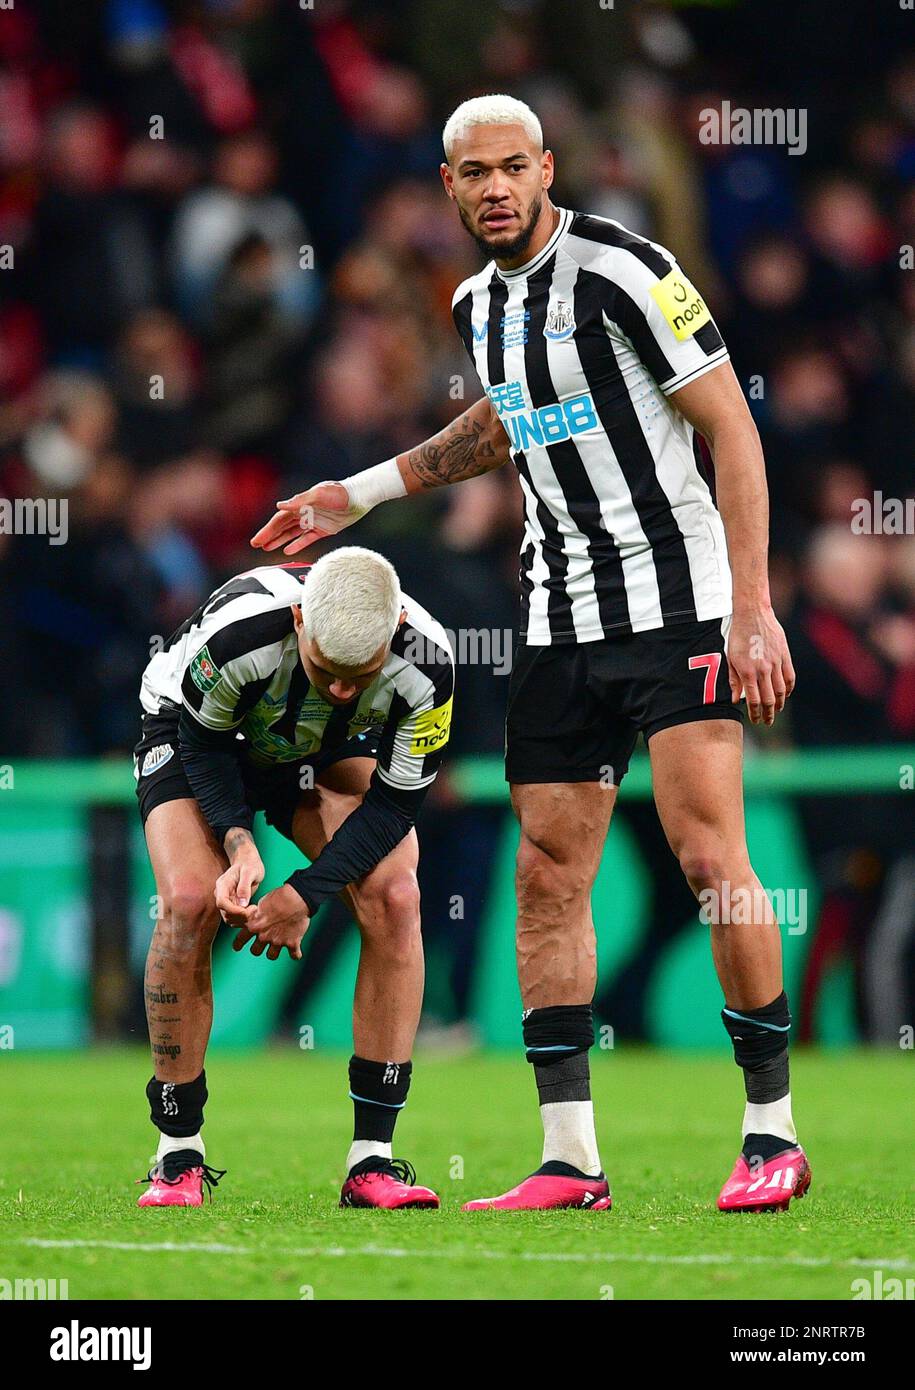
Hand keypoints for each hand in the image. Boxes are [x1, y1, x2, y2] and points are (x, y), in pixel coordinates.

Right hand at [214, 850, 264, 927]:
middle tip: (255, 910)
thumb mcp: (250, 872)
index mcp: (223, 885)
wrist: (249, 861)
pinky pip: (234, 917)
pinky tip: (253, 911)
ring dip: (242, 919)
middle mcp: (221, 894)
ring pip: (229, 918)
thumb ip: (244, 887)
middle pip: (225, 913)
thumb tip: (242, 904)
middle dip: (240, 916)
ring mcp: (227, 900)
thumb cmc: (250, 864)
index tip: (248, 910)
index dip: (234, 910)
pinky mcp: (232, 904)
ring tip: (255, 910)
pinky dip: (243, 919)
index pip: (222, 903)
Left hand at [231, 884, 309, 960]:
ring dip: (274, 951)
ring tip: (277, 946)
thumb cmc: (278, 897)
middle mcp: (264, 936)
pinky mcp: (292, 943)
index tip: (237, 947)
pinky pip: (294, 956)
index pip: (239, 940)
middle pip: (255, 951)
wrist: (296, 898)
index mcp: (254, 926)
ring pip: (271, 956)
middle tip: (261, 943)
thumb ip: (253, 915)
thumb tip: (246, 918)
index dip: (237, 944)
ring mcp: (278, 941)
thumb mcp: (260, 903)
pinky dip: (296, 954)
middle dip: (258, 948)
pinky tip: (296, 952)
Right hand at [250, 481, 363, 554]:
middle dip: (268, 536)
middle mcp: (303, 513)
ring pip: (291, 533)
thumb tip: (279, 505)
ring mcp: (312, 522)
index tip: (257, 539)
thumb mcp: (319, 494)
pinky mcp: (323, 530)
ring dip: (279, 540)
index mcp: (300, 504)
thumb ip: (299, 501)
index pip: (279, 519)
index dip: (267, 530)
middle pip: (282, 526)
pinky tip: (288, 551)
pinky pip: (307, 539)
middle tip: (256, 545)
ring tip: (267, 548)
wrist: (359, 498)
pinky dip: (297, 544)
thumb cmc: (339, 493)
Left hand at [727, 605, 795, 726]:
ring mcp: (776, 662)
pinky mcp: (785, 655)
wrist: (752, 613)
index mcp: (748, 671)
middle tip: (767, 721)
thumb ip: (733, 680)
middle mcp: (763, 669)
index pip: (754, 700)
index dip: (755, 713)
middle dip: (768, 714)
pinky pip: (790, 677)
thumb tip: (735, 699)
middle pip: (769, 700)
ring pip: (781, 690)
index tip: (754, 720)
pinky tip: (785, 694)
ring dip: (779, 704)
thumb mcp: (730, 657)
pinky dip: (789, 688)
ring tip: (776, 710)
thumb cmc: (738, 635)